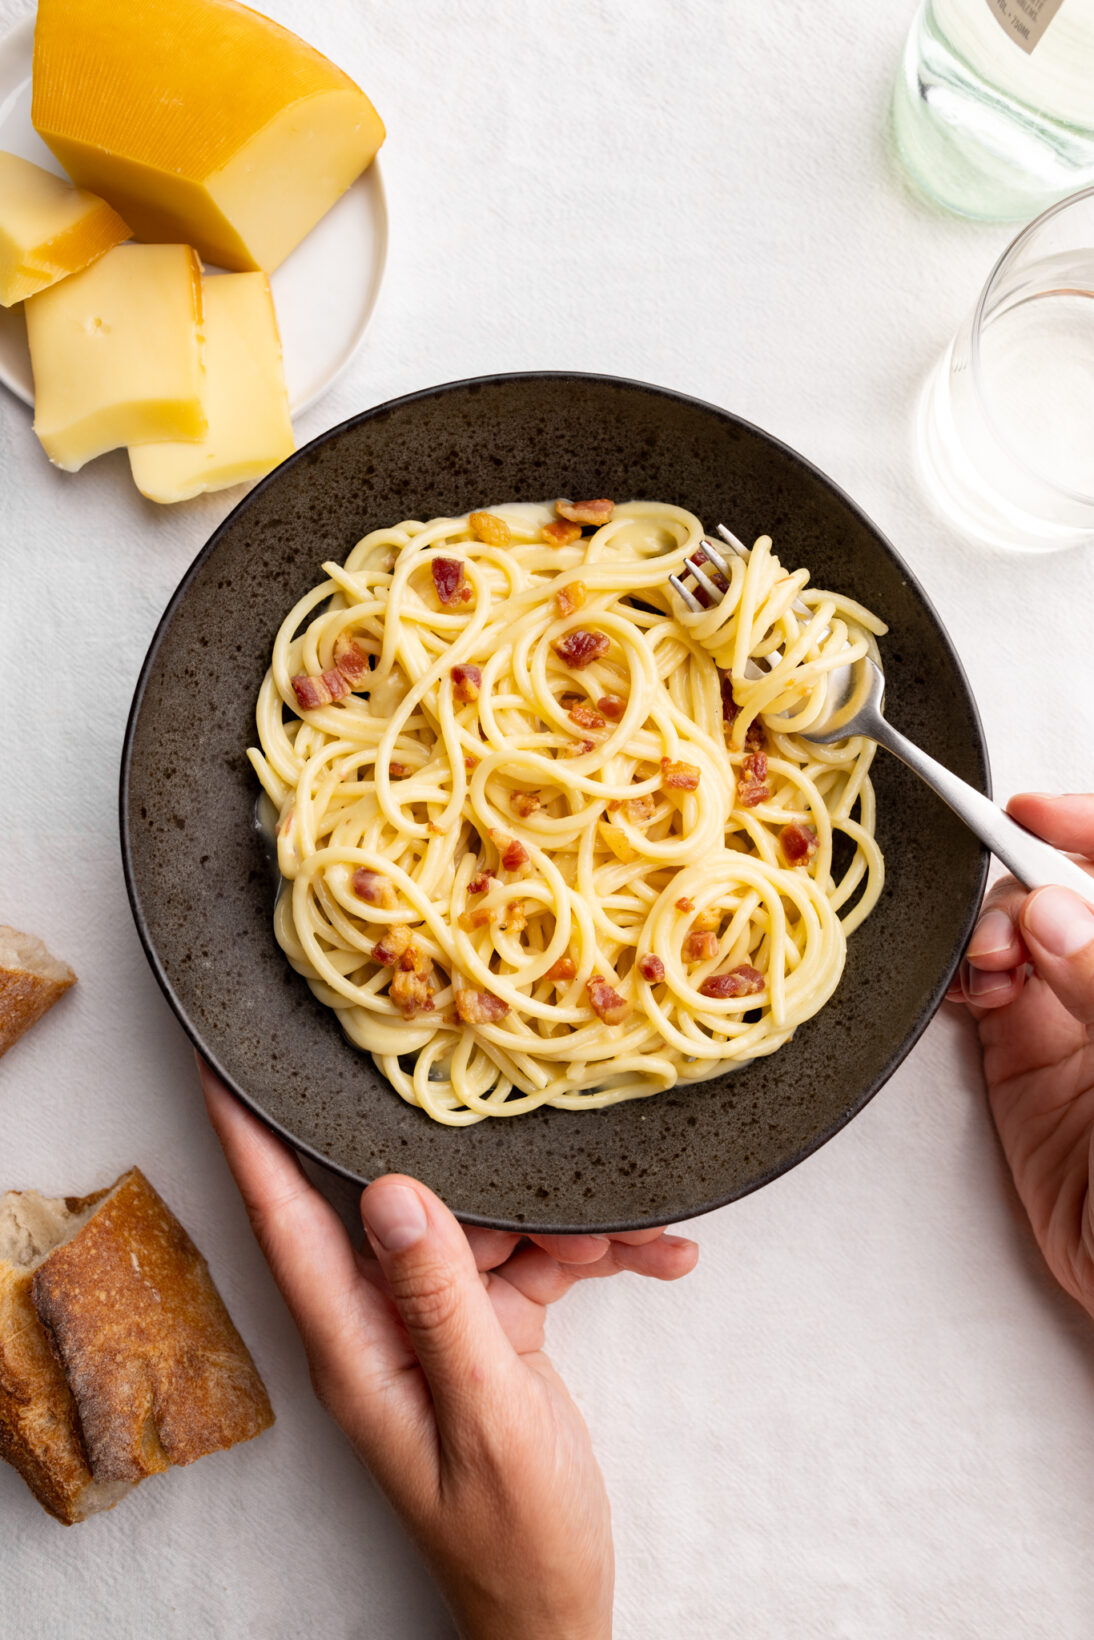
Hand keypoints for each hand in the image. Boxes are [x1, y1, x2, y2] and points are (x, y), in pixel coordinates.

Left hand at [199, 1062, 696, 1639]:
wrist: (558, 1611)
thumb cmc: (515, 1539)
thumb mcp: (488, 1417)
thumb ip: (442, 1303)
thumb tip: (392, 1192)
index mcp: (356, 1346)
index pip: (284, 1222)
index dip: (248, 1137)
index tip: (224, 1059)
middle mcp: (385, 1323)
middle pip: (410, 1206)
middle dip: (485, 1170)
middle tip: (544, 1139)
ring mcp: (437, 1325)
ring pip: (490, 1229)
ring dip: (568, 1228)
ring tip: (636, 1240)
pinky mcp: (488, 1331)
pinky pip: (535, 1267)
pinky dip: (592, 1261)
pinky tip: (657, 1258)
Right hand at [949, 793, 1093, 1320]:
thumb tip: (1046, 909)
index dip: (1083, 828)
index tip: (1034, 813)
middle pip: (1062, 892)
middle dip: (1025, 882)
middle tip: (1005, 917)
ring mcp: (1073, 1015)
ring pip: (1016, 933)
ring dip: (989, 931)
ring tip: (986, 966)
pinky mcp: (1025, 1058)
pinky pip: (985, 991)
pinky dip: (965, 974)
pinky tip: (970, 986)